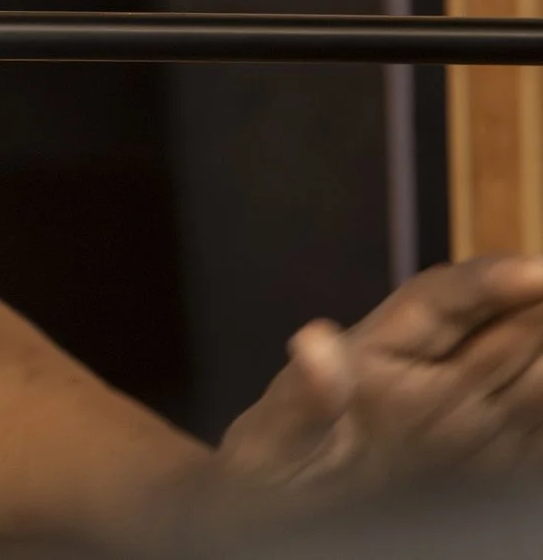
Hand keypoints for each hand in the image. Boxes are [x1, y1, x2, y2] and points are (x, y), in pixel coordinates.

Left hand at [215, 255, 542, 499]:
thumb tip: (314, 341)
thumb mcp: (276, 433)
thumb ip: (305, 396)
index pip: (441, 300)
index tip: (536, 272)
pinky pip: (535, 438)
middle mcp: (435, 374)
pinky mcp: (489, 465)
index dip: (487, 283)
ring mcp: (468, 418)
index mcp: (381, 349)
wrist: (276, 513)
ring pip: (534, 376)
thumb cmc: (269, 463)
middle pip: (508, 328)